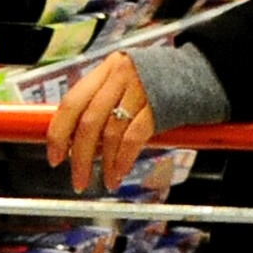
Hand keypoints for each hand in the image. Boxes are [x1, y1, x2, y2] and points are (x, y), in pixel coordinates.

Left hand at [46, 53, 157, 192]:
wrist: (197, 72)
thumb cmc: (155, 82)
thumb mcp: (122, 82)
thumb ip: (99, 103)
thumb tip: (74, 142)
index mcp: (104, 70)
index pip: (71, 103)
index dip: (58, 133)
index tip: (55, 158)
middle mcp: (119, 77)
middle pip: (89, 122)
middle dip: (80, 157)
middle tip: (78, 180)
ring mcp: (141, 90)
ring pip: (111, 133)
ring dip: (106, 164)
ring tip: (105, 181)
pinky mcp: (160, 106)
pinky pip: (134, 138)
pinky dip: (124, 159)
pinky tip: (120, 172)